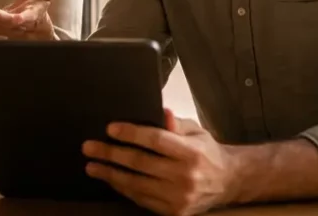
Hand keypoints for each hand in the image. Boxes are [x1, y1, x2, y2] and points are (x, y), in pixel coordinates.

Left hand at [82, 109, 235, 215]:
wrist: (228, 182)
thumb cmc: (206, 152)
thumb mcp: (196, 131)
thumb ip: (176, 124)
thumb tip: (161, 111)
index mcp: (191, 153)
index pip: (156, 141)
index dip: (131, 134)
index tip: (110, 128)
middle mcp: (185, 177)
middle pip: (140, 163)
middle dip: (111, 154)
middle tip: (89, 147)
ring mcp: (179, 198)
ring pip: (136, 184)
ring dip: (110, 174)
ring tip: (92, 166)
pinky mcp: (174, 212)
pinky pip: (141, 199)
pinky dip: (123, 189)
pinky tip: (110, 179)